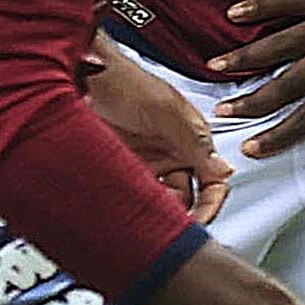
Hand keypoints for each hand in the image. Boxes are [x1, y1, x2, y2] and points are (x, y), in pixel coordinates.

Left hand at [85, 41, 226, 218]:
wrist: (80, 74)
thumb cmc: (123, 80)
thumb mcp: (166, 110)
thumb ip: (195, 142)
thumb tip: (224, 170)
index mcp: (192, 140)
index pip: (213, 182)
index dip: (211, 205)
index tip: (201, 222)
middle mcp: (171, 154)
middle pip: (189, 199)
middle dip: (184, 216)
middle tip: (173, 230)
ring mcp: (145, 163)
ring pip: (161, 202)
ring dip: (159, 214)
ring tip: (150, 221)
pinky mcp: (119, 169)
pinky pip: (134, 197)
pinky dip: (134, 208)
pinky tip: (130, 210)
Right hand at [216, 0, 304, 180]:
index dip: (278, 134)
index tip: (252, 147)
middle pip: (286, 82)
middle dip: (251, 101)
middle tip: (221, 114)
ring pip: (281, 42)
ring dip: (246, 57)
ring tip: (215, 68)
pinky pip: (294, 0)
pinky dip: (264, 6)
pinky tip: (236, 13)